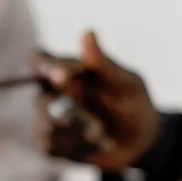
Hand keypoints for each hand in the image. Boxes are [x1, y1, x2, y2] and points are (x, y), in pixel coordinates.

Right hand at [35, 31, 160, 171]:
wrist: (141, 143)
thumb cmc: (134, 104)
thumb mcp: (127, 83)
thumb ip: (103, 63)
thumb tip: (87, 32)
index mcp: (68, 71)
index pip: (40, 60)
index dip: (43, 65)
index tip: (60, 76)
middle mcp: (53, 93)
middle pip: (41, 99)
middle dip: (68, 113)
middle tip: (96, 125)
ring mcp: (49, 120)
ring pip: (46, 126)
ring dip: (78, 133)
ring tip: (102, 135)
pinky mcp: (52, 144)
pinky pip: (50, 147)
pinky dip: (76, 148)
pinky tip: (95, 146)